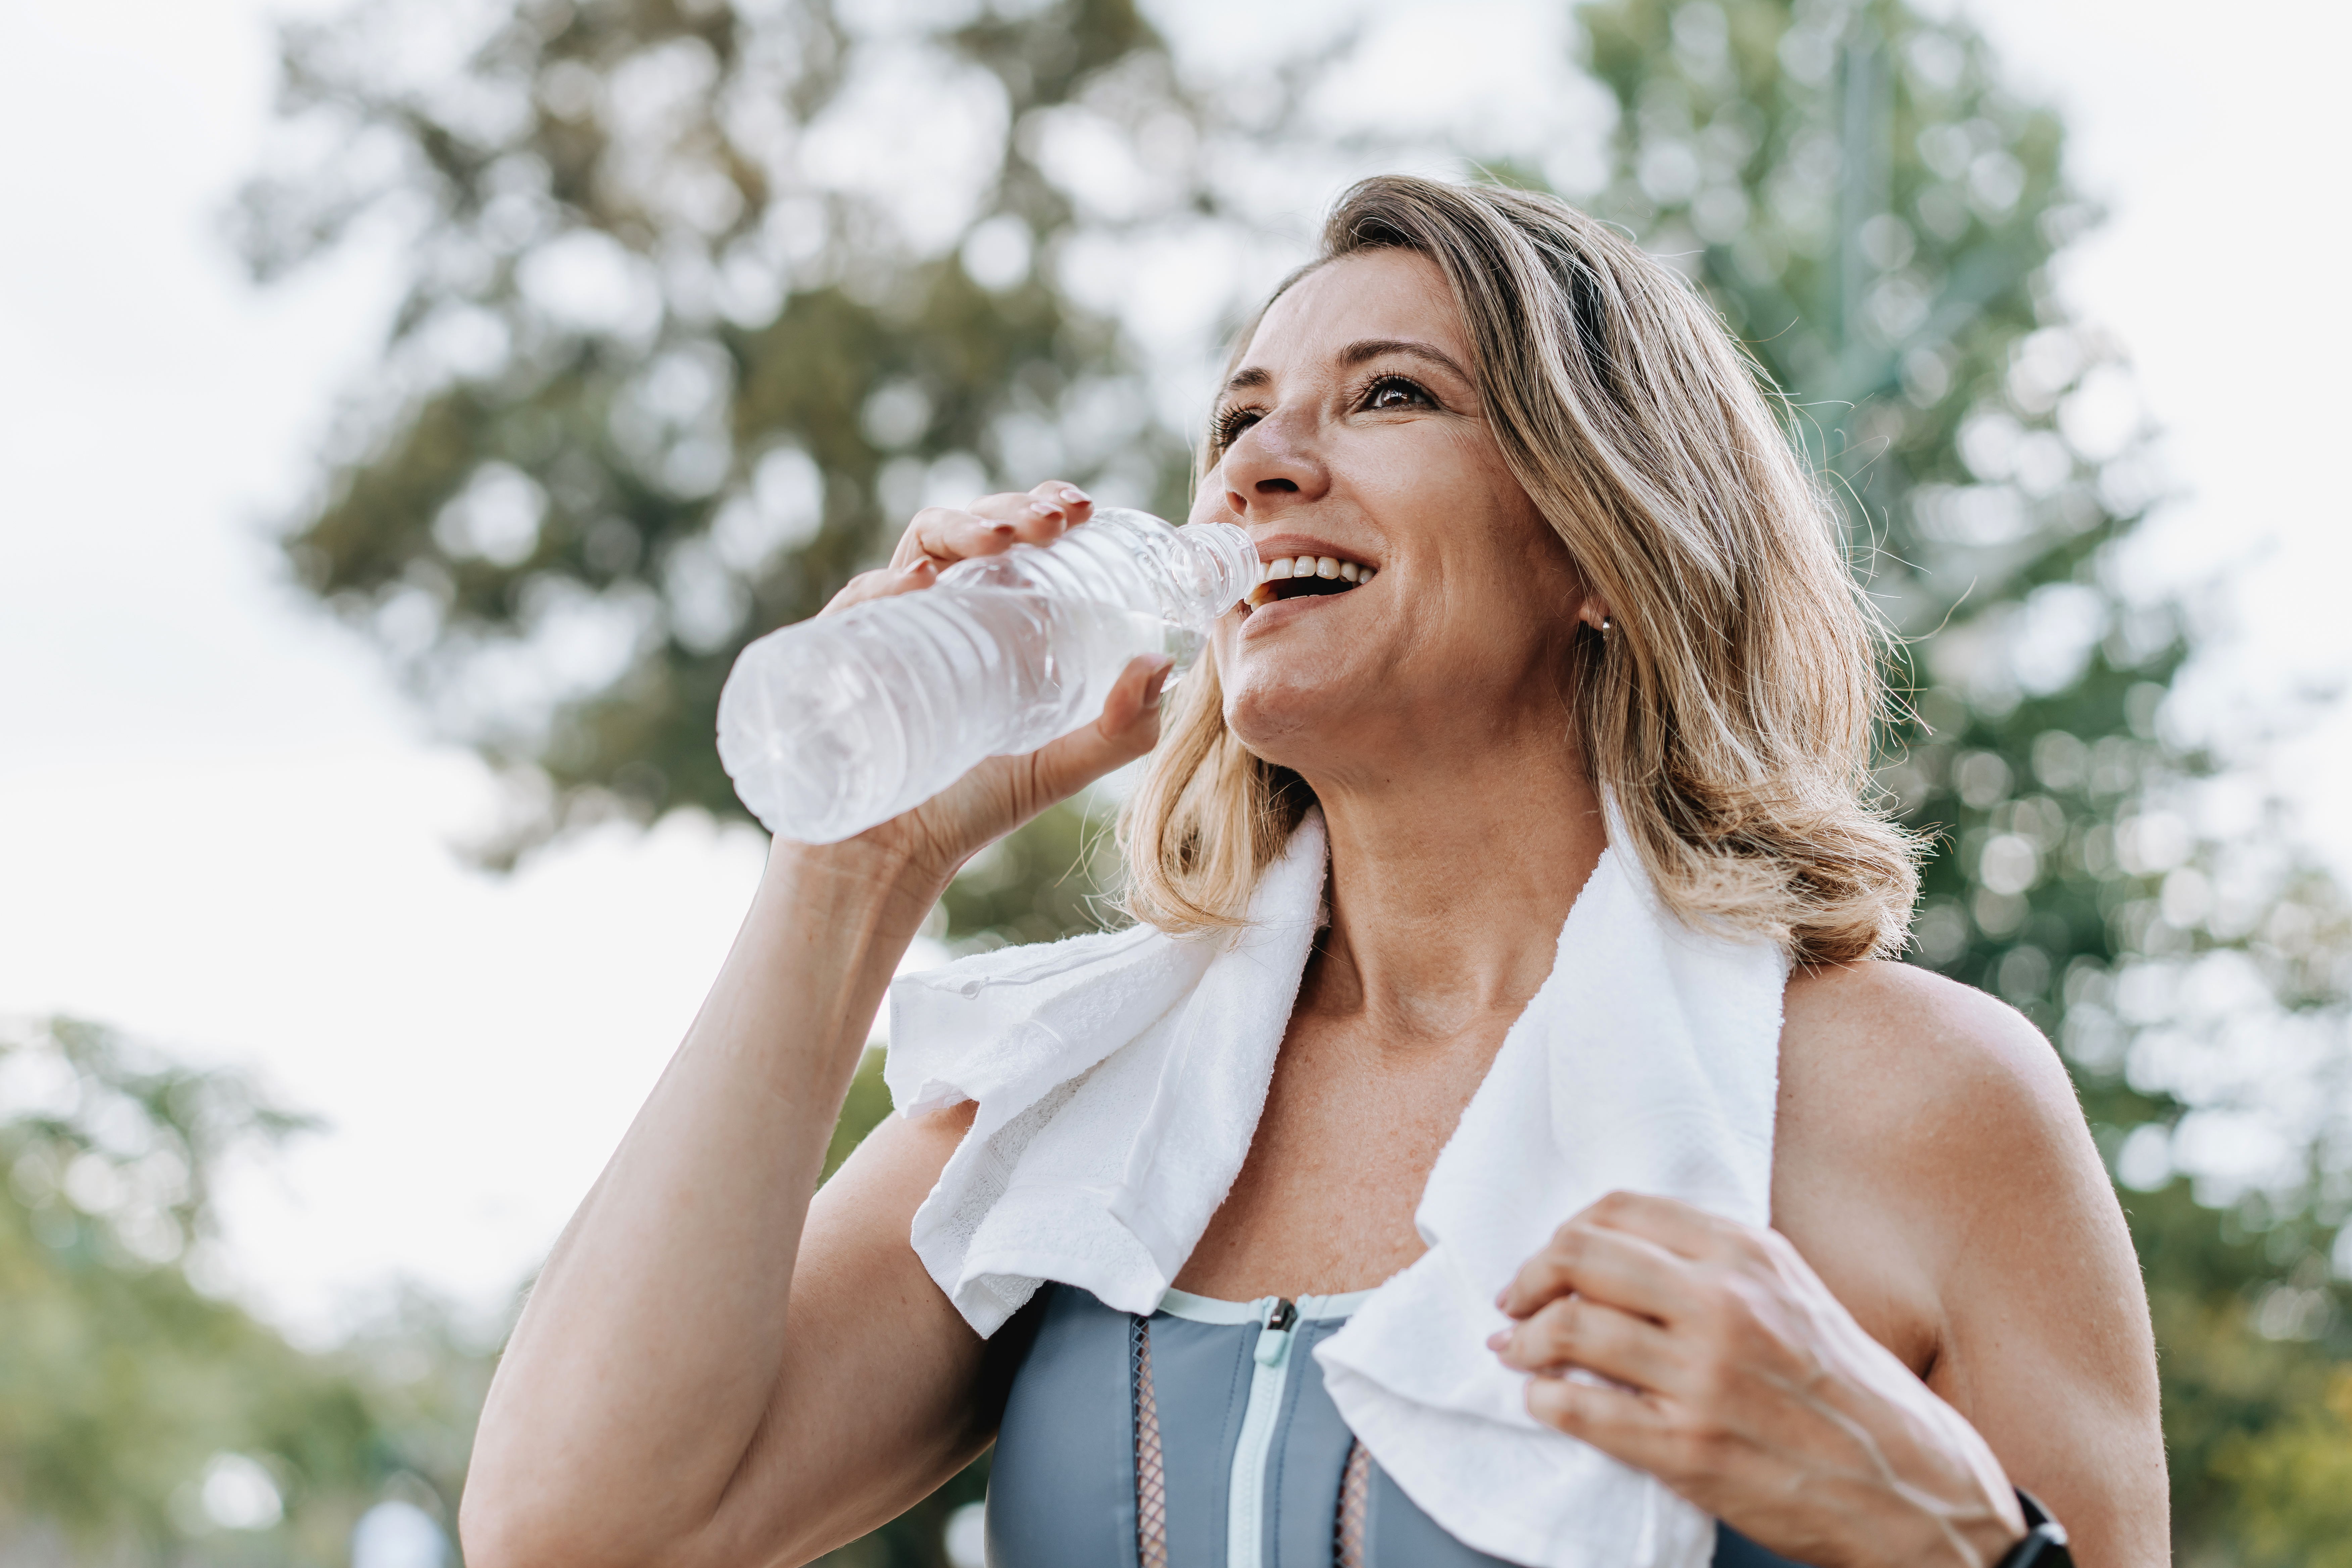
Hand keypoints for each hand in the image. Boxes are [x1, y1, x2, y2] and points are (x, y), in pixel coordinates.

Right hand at [803, 481, 1174, 883]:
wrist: (888, 861)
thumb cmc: (967, 808)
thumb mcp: (1059, 766)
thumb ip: (1120, 729)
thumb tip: (1162, 666)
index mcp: (988, 620)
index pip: (1012, 540)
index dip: (1043, 508)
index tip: (1083, 510)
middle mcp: (936, 613)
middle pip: (968, 531)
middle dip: (1012, 510)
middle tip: (1057, 521)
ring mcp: (885, 630)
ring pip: (916, 550)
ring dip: (961, 528)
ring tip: (1003, 539)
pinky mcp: (838, 658)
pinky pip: (855, 606)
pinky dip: (885, 586)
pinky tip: (919, 584)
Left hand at [1490, 1192, 2028, 1567]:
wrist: (1914, 1488)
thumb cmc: (1849, 1392)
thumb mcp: (1792, 1295)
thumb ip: (1717, 1266)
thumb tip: (1621, 1255)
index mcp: (1749, 1256)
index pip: (1619, 1211)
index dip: (1565, 1231)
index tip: (1550, 1258)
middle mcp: (1724, 1304)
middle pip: (1582, 1256)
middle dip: (1531, 1277)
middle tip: (1515, 1303)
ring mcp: (1704, 1378)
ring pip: (1571, 1328)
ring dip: (1526, 1342)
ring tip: (1519, 1353)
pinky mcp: (1689, 1448)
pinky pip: (1582, 1409)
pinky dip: (1545, 1399)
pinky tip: (1545, 1400)